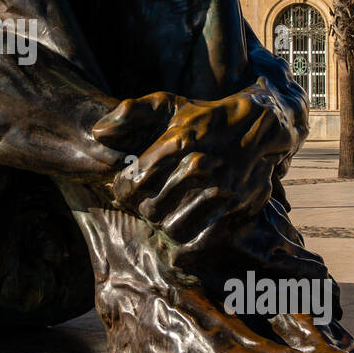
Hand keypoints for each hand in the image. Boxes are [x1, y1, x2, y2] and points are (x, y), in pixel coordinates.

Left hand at [91, 80, 296, 242]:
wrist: (256, 127)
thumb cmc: (202, 118)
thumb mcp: (166, 104)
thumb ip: (128, 113)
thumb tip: (97, 132)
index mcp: (176, 143)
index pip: (132, 184)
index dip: (123, 191)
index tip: (128, 190)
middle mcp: (199, 167)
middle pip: (150, 210)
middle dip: (144, 209)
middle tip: (148, 203)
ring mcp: (221, 191)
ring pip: (173, 229)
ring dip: (165, 226)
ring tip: (166, 215)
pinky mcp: (237, 209)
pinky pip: (202, 242)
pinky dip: (187, 248)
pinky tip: (182, 239)